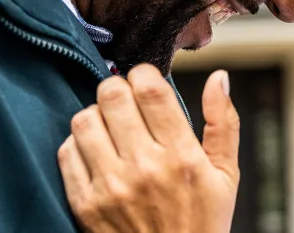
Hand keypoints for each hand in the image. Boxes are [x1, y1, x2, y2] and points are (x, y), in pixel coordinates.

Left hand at [58, 64, 239, 232]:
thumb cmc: (201, 224)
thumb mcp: (226, 175)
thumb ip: (223, 123)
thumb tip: (219, 77)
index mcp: (181, 156)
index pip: (149, 88)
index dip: (144, 74)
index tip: (147, 82)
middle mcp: (144, 168)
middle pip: (111, 95)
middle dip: (118, 89)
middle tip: (126, 101)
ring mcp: (110, 187)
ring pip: (84, 119)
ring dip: (96, 115)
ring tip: (110, 127)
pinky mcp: (85, 204)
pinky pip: (67, 152)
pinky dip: (79, 145)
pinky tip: (96, 153)